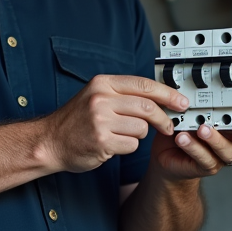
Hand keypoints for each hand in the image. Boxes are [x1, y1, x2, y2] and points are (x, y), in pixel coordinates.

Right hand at [43, 75, 189, 172]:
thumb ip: (124, 93)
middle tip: (169, 126)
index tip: (181, 102)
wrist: (50, 141)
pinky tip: (113, 145)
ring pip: (142, 128)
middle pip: (148, 107)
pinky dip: (128, 147)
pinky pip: (131, 145)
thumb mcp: (96, 96)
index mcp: (103, 83)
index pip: (144, 85)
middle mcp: (101, 99)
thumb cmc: (77, 120)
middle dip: (164, 119)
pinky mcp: (101, 141)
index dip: (167, 94)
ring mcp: (100, 120)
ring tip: (122, 135)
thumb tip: (160, 96)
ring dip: (139, 135)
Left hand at [150, 111, 231, 180]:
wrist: (169, 155)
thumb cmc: (186, 132)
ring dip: (215, 138)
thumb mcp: (195, 114)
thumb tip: (201, 89)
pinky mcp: (205, 166)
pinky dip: (193, 146)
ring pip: (226, 150)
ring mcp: (220, 157)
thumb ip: (203, 105)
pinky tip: (183, 138)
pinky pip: (203, 158)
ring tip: (201, 129)